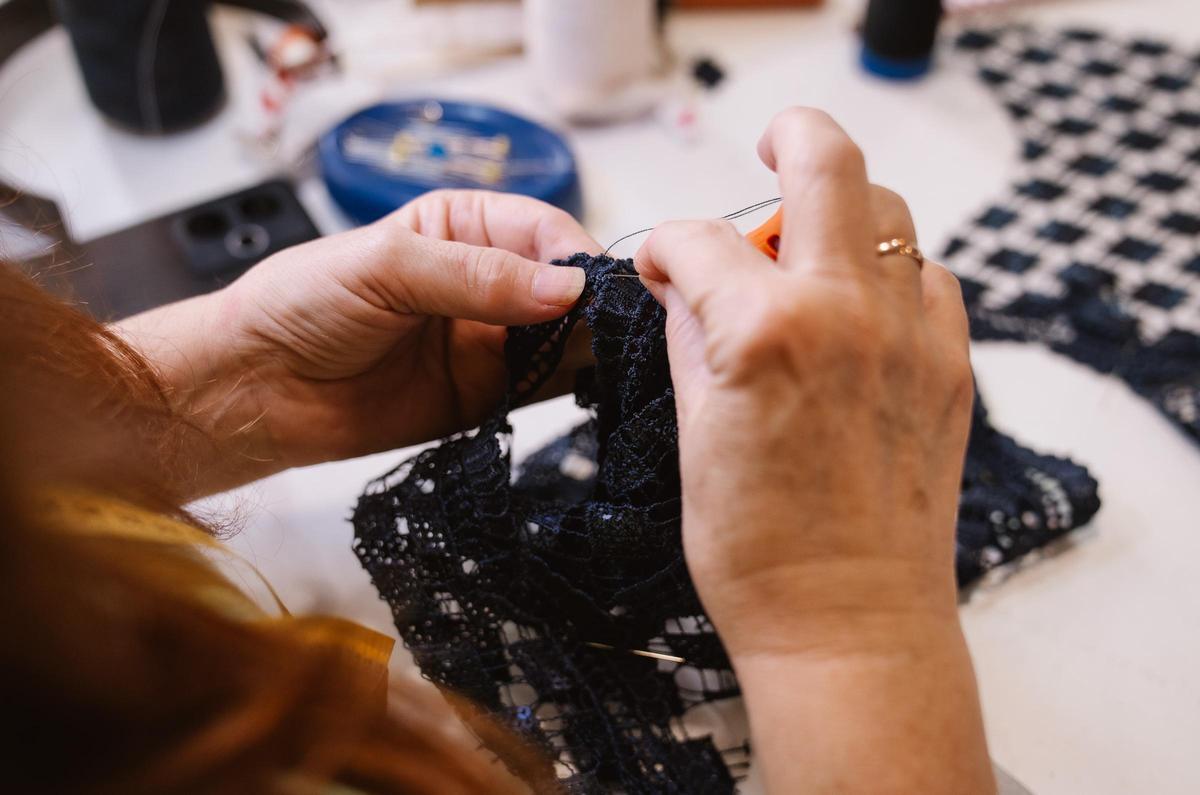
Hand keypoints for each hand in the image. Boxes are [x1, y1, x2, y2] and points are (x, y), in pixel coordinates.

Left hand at [118, 190, 598, 490]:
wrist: (256, 390)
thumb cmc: (300, 305)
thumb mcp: (384, 268)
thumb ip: (475, 276)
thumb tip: (565, 290)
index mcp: (462, 227)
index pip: (542, 230)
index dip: (572, 256)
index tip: (590, 290)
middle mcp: (486, 281)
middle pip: (564, 286)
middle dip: (592, 305)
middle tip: (616, 331)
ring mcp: (490, 340)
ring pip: (564, 337)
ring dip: (591, 348)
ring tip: (613, 362)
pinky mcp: (487, 396)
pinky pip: (544, 388)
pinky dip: (573, 388)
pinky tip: (591, 389)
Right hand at [635, 109, 990, 792]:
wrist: (849, 624)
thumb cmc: (758, 554)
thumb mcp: (693, 434)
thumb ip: (689, 337)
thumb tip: (681, 285)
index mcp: (764, 333)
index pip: (700, 241)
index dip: (666, 244)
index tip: (658, 263)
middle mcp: (846, 314)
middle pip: (826, 165)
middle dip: (789, 138)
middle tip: (770, 144)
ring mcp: (911, 335)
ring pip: (889, 213)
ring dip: (842, 212)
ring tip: (809, 248)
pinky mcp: (951, 366)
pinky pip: (929, 278)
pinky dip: (892, 272)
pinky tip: (860, 304)